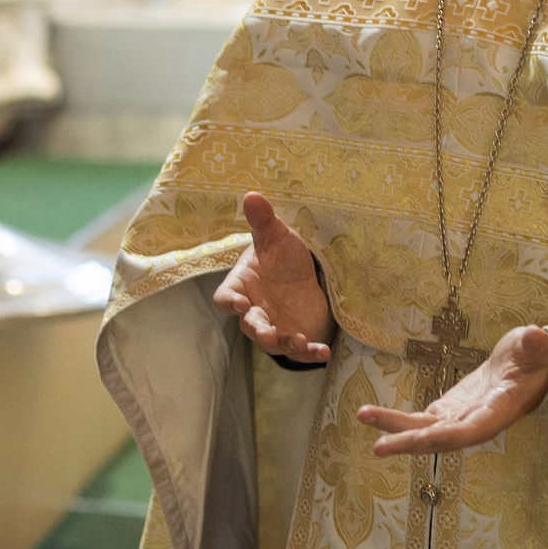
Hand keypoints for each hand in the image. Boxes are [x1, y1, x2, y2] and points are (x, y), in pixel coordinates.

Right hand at [211, 192, 333, 364]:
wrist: (304, 273)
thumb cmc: (281, 254)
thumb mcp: (276, 236)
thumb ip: (263, 221)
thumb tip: (252, 195)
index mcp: (241, 286)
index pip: (224, 298)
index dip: (229, 302)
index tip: (239, 303)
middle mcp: (253, 309)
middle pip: (249, 325)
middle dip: (258, 330)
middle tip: (267, 334)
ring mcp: (273, 325)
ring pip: (272, 341)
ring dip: (283, 343)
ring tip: (299, 340)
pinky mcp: (294, 335)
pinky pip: (298, 350)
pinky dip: (309, 353)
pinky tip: (323, 351)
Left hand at [356, 323, 547, 456]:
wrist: (525, 368)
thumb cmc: (533, 358)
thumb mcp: (536, 347)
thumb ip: (535, 346)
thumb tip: (536, 336)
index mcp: (498, 411)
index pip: (471, 431)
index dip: (446, 437)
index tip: (420, 439)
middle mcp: (476, 421)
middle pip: (440, 439)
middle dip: (410, 442)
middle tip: (378, 447)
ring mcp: (459, 417)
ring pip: (424, 429)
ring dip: (395, 427)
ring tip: (363, 415)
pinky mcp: (448, 410)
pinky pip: (420, 420)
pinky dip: (397, 420)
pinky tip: (372, 415)